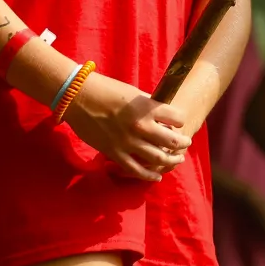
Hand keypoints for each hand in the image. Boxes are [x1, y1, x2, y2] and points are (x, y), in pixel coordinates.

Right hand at [65, 72, 191, 181]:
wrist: (78, 97)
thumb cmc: (106, 89)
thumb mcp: (134, 93)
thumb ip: (148, 105)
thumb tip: (161, 114)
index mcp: (147, 108)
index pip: (177, 118)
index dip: (180, 120)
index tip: (179, 122)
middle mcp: (141, 126)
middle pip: (172, 141)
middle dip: (182, 144)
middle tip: (186, 143)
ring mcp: (128, 142)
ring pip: (158, 158)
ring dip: (171, 160)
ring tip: (177, 159)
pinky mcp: (115, 153)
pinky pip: (136, 170)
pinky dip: (149, 175)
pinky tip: (158, 176)